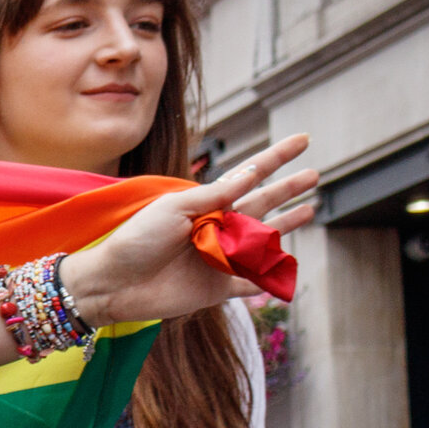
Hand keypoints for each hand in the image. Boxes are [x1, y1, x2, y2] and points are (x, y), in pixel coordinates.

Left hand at [63, 134, 318, 327]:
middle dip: (288, 189)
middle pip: (263, 204)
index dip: (276, 158)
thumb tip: (251, 173)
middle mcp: (217, 229)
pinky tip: (287, 272)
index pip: (249, 175)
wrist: (114, 284)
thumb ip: (214, 195)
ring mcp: (220, 258)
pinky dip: (269, 278)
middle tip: (315, 174)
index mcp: (206, 205)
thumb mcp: (173, 208)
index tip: (303, 139)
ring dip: (287, 225)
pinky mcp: (218, 288)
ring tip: (311, 209)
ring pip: (264, 241)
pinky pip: (252, 282)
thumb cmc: (136, 240)